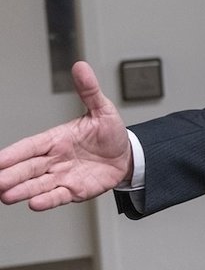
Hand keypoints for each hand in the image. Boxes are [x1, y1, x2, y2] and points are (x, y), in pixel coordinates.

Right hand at [0, 61, 131, 210]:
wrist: (128, 155)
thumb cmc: (110, 132)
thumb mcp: (102, 109)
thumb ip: (89, 91)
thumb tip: (81, 66)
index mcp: (56, 138)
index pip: (30, 146)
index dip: (13, 153)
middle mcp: (55, 159)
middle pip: (28, 167)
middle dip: (10, 175)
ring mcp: (63, 176)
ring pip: (37, 184)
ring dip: (22, 190)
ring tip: (6, 195)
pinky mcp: (74, 190)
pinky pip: (58, 195)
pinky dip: (47, 200)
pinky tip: (34, 203)